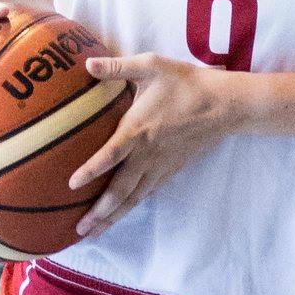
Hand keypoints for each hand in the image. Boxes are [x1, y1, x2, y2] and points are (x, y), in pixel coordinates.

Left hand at [64, 53, 245, 237]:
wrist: (223, 104)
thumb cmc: (186, 83)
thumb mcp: (151, 66)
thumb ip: (117, 67)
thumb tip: (86, 62)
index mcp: (137, 131)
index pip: (109, 156)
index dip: (90, 171)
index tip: (71, 185)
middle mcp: (147, 155)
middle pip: (120, 191)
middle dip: (99, 212)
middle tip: (79, 230)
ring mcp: (160, 165)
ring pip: (134, 198)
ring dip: (113, 217)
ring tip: (94, 232)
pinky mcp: (171, 169)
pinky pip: (148, 192)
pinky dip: (133, 205)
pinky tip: (123, 212)